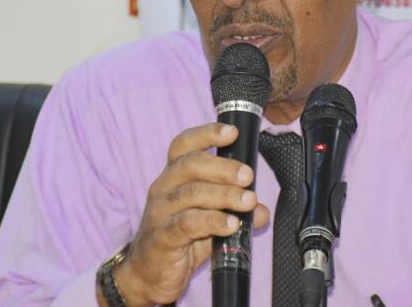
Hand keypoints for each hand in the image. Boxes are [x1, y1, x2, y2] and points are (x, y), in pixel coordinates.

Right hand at [105, 123, 269, 306]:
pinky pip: (187, 223)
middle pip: (190, 164)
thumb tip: (262, 210)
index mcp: (174, 176)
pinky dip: (213, 221)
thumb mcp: (211, 221)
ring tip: (248, 201)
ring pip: (191, 193)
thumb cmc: (179, 241)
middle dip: (223, 167)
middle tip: (248, 176)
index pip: (184, 145)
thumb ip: (235, 211)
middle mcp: (163, 188)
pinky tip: (231, 224)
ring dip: (224, 195)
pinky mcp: (162, 237)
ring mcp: (160, 212)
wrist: (148, 277)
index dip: (206, 134)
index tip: (232, 133)